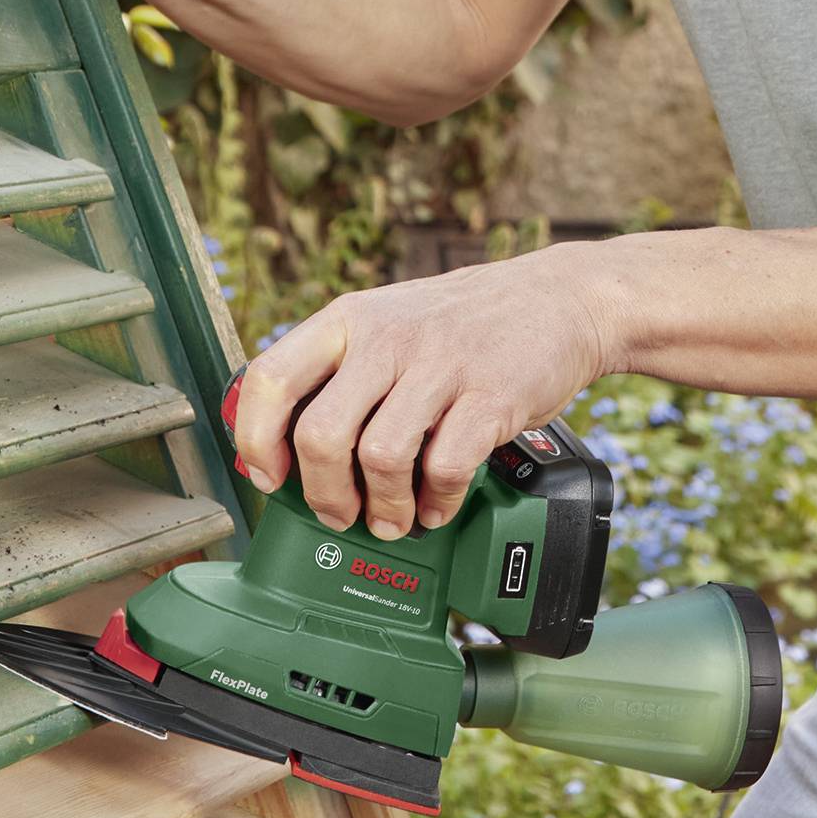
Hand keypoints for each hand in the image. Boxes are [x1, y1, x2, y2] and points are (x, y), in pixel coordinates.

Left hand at [229, 246, 618, 540]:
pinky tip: (437, 506)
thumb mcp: (389, 322)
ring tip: (392, 519)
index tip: (267, 476)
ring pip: (380, 457)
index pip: (271, 378)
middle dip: (323, 494)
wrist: (561, 298)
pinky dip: (436, 502)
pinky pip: (446, 467)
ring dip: (383, 507)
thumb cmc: (465, 324)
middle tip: (338, 514)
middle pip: (321, 434)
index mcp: (349, 318)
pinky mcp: (491, 395)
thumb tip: (287, 447)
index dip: (256, 439)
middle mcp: (388, 337)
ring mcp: (441, 365)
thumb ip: (342, 372)